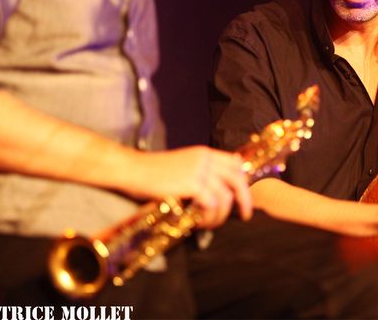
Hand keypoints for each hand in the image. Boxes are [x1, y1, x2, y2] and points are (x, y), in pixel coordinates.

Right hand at [127, 146, 252, 228]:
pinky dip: (208, 217)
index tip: (242, 197)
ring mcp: (199, 171)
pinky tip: (198, 223)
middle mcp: (205, 159)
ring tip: (209, 224)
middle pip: (237, 179)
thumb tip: (214, 192)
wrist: (133, 170)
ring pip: (225, 196)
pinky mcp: (191, 184)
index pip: (235, 164)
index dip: (243, 181)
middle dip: (244, 200)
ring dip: (221, 215)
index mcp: (204, 153)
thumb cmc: (152, 172)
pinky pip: (211, 204)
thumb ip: (199, 173)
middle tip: (244, 215)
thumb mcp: (182, 166)